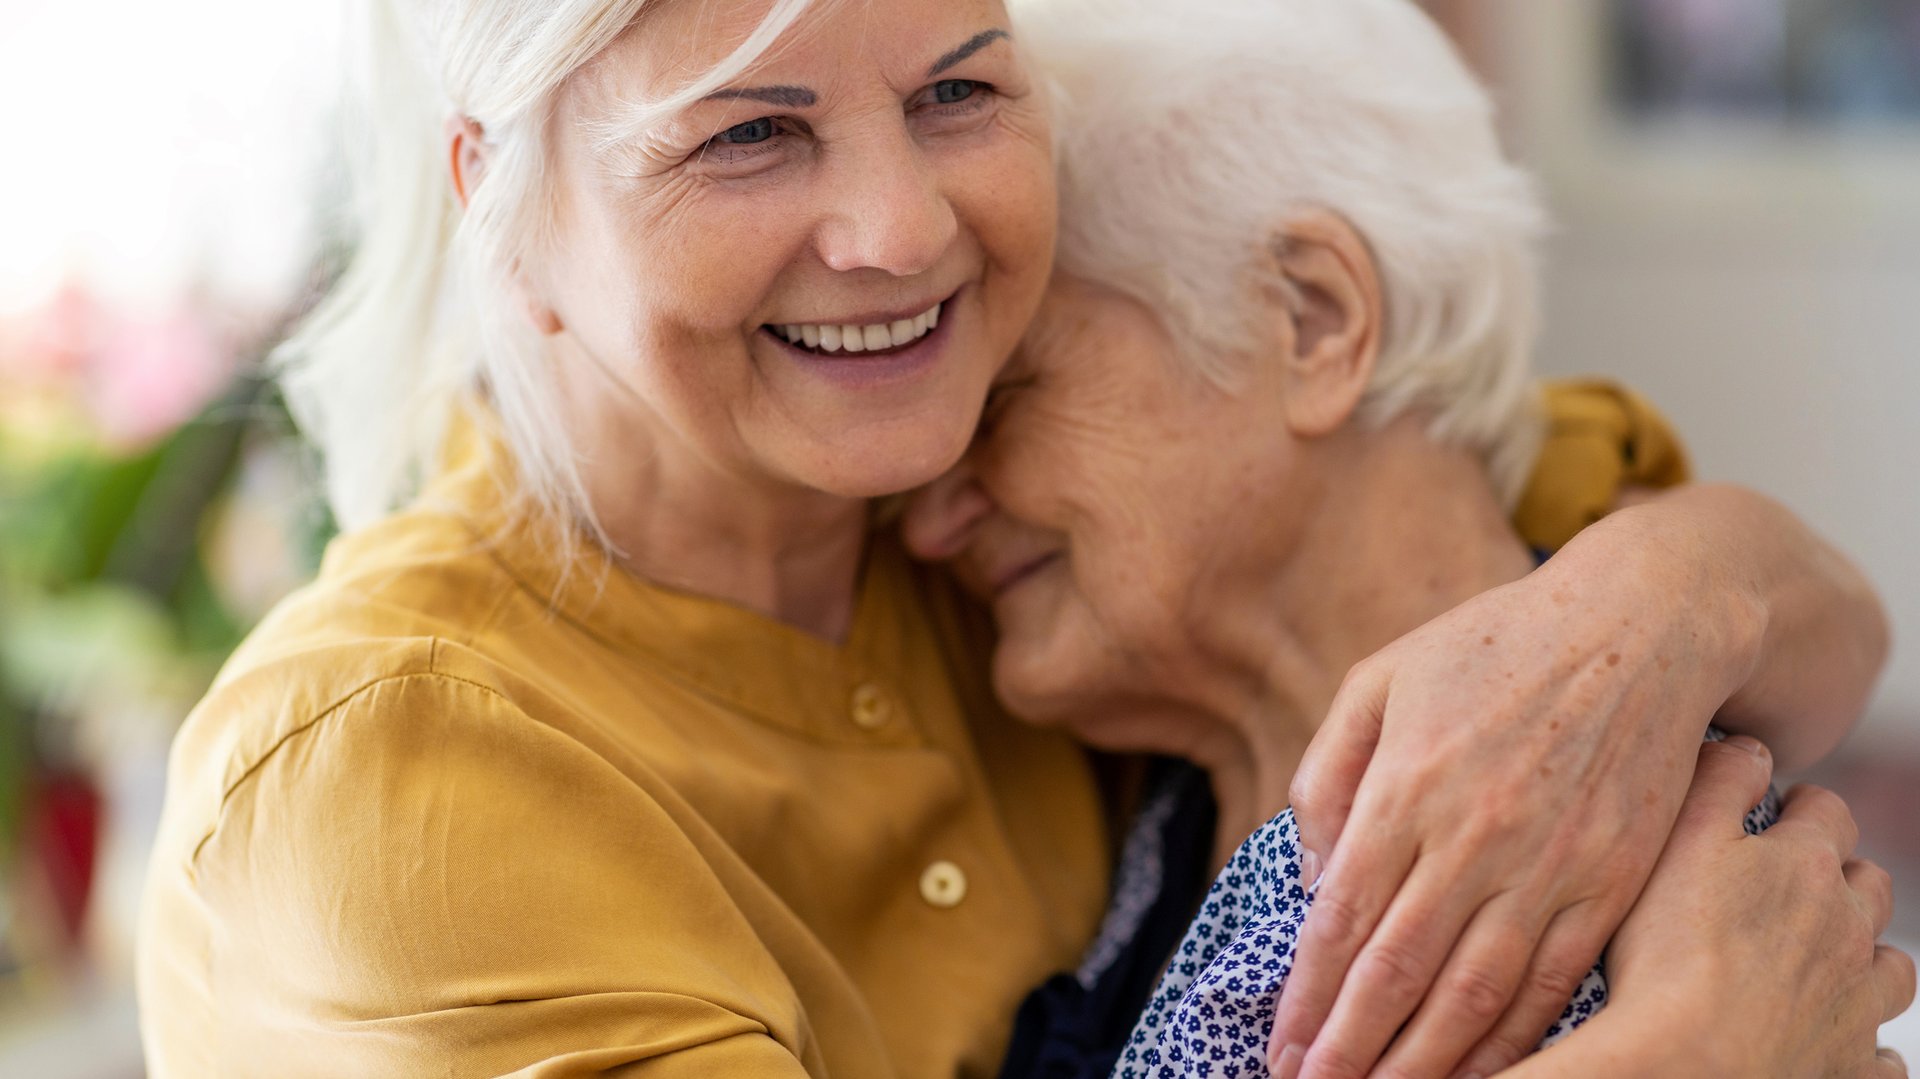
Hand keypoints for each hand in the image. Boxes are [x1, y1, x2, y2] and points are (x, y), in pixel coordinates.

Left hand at [1269, 544, 1760, 1078]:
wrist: (1639, 625)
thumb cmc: (1491, 648)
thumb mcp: (1377, 681)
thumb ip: (1327, 775)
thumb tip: (1310, 876)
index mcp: (1404, 787)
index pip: (1341, 922)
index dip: (1308, 999)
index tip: (1281, 1050)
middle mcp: (1471, 836)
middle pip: (1398, 973)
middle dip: (1350, 1050)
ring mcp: (1548, 865)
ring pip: (1474, 995)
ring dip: (1424, 1064)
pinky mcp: (1610, 881)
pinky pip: (1554, 982)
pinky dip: (1514, 1041)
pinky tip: (1481, 1076)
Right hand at [1604, 738, 1913, 1077]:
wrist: (1687, 1066)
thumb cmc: (1668, 956)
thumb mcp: (1676, 842)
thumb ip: (1716, 782)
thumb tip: (1749, 745)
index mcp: (1805, 868)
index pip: (1827, 812)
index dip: (1802, 807)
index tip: (1774, 814)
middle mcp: (1847, 930)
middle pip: (1869, 885)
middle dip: (1840, 877)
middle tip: (1789, 886)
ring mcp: (1856, 1003)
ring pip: (1892, 967)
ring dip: (1867, 958)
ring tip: (1823, 962)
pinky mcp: (1850, 1067)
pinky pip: (1882, 1057)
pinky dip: (1867, 1045)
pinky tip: (1835, 1040)